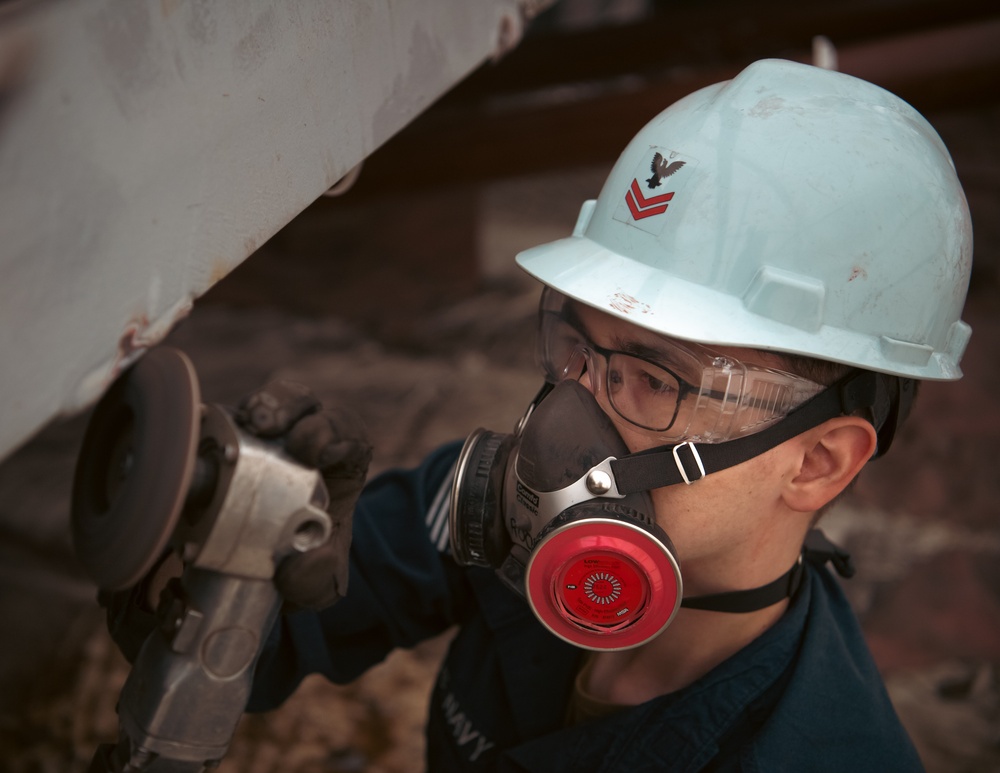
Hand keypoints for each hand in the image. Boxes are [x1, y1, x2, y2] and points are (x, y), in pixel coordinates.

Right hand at [237, 381, 371, 609]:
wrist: (257, 578)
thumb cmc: (300, 570)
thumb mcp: (317, 585)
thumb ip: (316, 577)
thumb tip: (306, 559)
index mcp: (340, 467)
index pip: (349, 432)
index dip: (338, 432)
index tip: (318, 453)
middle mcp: (304, 443)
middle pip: (309, 405)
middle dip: (294, 408)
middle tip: (274, 429)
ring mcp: (265, 436)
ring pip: (271, 400)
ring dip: (264, 403)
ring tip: (251, 421)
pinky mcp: (227, 438)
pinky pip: (225, 416)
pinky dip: (219, 417)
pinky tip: (211, 428)